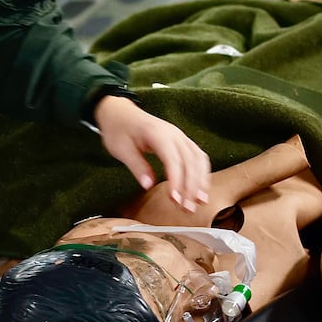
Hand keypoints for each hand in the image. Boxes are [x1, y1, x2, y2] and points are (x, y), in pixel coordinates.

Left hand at [93, 95, 210, 211]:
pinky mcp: (182, 142)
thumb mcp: (121, 149)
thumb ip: (137, 166)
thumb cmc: (119, 130)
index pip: (173, 160)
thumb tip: (148, 185)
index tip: (175, 199)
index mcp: (158, 134)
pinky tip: (200, 188)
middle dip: (191, 187)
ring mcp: (180, 137)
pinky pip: (198, 157)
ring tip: (199, 202)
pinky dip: (202, 173)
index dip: (177, 181)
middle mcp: (174, 134)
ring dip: (201, 182)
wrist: (120, 112)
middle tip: (188, 209)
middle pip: (190, 162)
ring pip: (198, 160)